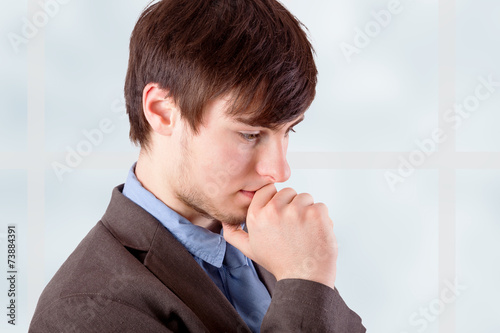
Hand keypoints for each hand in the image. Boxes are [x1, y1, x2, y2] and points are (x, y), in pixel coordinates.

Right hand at [222, 184, 337, 289]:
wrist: (303, 279)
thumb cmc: (279, 263)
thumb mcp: (250, 249)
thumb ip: (233, 234)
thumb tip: (224, 222)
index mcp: (256, 215)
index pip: (268, 189)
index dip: (277, 201)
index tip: (281, 215)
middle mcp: (274, 210)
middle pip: (288, 192)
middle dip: (293, 206)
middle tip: (293, 229)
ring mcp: (296, 211)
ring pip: (305, 198)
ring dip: (307, 212)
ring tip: (303, 233)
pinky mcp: (316, 214)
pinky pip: (320, 206)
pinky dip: (321, 219)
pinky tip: (314, 234)